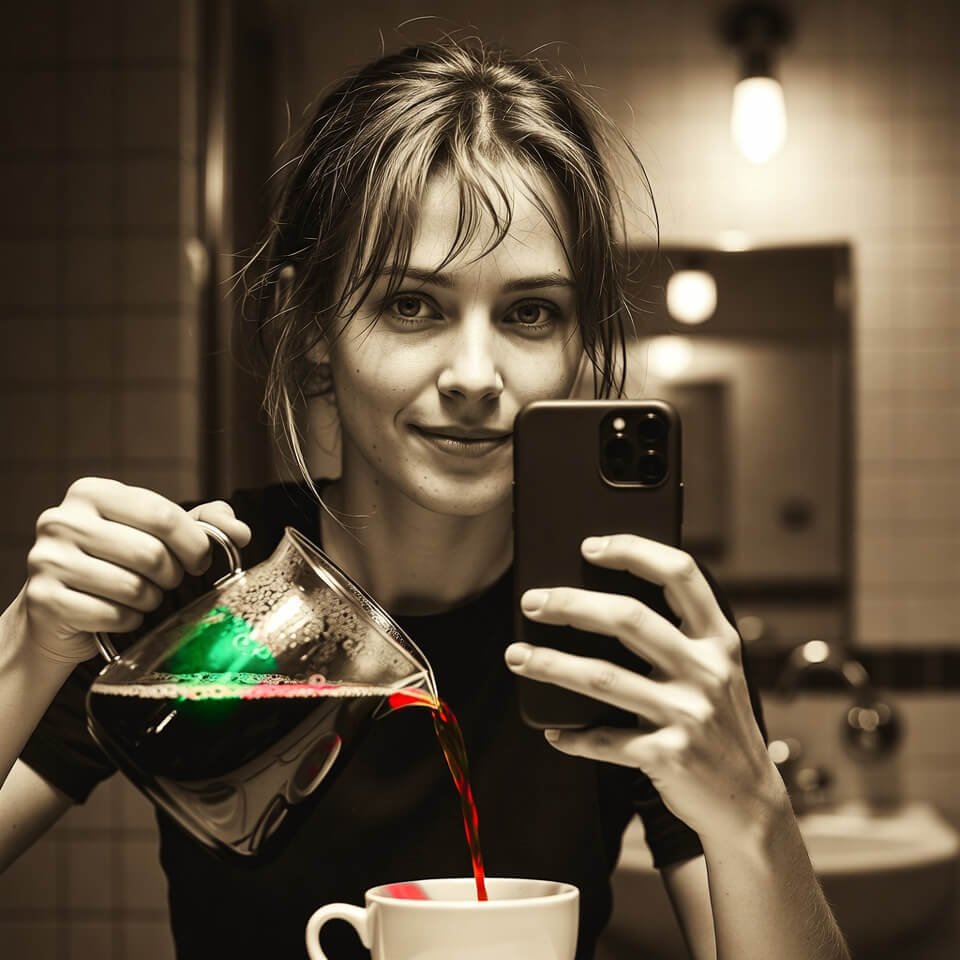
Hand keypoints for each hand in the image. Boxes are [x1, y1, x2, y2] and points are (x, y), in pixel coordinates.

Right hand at [22, 478, 251, 661]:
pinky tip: (117, 613)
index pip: (163, 515)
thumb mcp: (155, 533)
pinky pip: (112, 615)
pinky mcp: (44, 599)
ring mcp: (48, 559)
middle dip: (172, 575)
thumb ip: (202, 523)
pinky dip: (127, 620)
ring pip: (134, 587)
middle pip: (151, 553)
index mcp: (93, 492)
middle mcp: (63, 520)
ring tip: (141, 595)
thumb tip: (241, 532)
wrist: (57, 611)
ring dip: (150, 599)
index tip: (200, 560)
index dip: (194, 543)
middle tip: (168, 581)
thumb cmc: (115, 564)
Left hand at [504, 534, 782, 840]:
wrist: (749, 803)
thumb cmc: (719, 724)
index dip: (634, 550)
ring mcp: (689, 715)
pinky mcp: (668, 756)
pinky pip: (604, 740)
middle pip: (629, 618)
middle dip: (571, 605)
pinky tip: (553, 732)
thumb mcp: (717, 672)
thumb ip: (679, 639)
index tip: (589, 546)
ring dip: (551, 664)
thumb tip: (597, 605)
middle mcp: (707, 671)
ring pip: (603, 677)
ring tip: (516, 656)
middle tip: (533, 602)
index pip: (680, 574)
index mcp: (719, 640)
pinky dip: (573, 736)